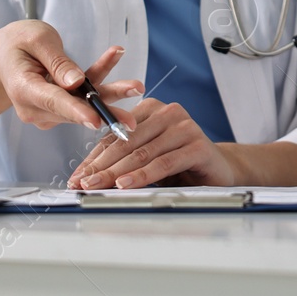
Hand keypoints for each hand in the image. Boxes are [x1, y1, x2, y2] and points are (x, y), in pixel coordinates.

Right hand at [0, 20, 142, 133]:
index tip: (97, 120)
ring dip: (110, 95)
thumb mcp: (36, 39)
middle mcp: (35, 106)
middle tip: (131, 120)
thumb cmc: (16, 43)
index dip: (77, 111)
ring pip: (83, 103)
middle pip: (75, 108)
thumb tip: (77, 82)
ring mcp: (47, 110)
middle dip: (105, 109)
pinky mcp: (58, 108)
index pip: (54, 102)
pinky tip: (115, 56)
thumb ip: (58, 62)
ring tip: (136, 87)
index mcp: (24, 89)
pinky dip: (99, 80)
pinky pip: (82, 95)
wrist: (2, 55)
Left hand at [68, 99, 238, 188]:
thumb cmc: (179, 164)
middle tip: (83, 184)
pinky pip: (164, 162)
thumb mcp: (147, 158)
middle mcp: (168, 113)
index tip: (77, 176)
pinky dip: (143, 175)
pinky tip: (126, 184)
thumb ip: (124, 160)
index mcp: (151, 109)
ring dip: (117, 172)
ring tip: (98, 186)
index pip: (115, 134)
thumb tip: (87, 176)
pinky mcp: (198, 145)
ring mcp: (185, 127)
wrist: (219, 170)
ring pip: (142, 153)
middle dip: (101, 166)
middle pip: (127, 143)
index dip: (94, 157)